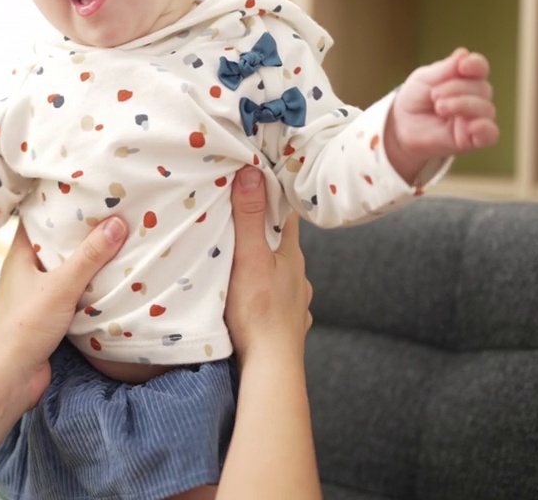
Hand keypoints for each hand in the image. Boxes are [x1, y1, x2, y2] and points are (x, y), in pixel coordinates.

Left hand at [0, 217, 126, 413]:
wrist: (10, 378)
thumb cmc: (25, 327)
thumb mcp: (61, 286)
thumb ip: (89, 256)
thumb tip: (117, 222)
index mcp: (19, 256)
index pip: (38, 218)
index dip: (59, 203)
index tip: (87, 190)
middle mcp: (26, 271)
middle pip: (56, 243)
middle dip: (81, 231)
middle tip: (112, 212)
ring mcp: (36, 294)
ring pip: (66, 269)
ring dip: (88, 261)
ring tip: (119, 241)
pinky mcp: (48, 316)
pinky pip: (72, 293)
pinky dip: (89, 286)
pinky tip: (113, 281)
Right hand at [225, 167, 311, 364]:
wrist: (271, 366)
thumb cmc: (258, 312)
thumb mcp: (248, 257)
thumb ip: (249, 217)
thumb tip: (252, 172)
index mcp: (291, 254)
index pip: (286, 214)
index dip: (273, 195)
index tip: (255, 180)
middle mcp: (298, 275)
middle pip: (281, 242)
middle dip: (263, 229)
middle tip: (238, 216)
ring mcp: (295, 300)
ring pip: (280, 271)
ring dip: (264, 262)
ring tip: (241, 258)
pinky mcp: (288, 323)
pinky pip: (277, 298)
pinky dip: (266, 292)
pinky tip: (255, 296)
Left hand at [386, 47, 498, 182]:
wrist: (401, 125)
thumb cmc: (415, 99)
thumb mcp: (423, 79)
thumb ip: (444, 69)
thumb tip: (463, 53)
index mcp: (466, 78)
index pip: (480, 68)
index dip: (475, 65)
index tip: (462, 66)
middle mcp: (476, 97)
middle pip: (481, 87)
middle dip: (456, 88)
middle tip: (434, 95)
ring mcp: (475, 118)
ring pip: (486, 108)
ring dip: (462, 105)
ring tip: (440, 108)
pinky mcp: (471, 138)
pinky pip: (490, 134)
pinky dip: (484, 128)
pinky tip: (469, 125)